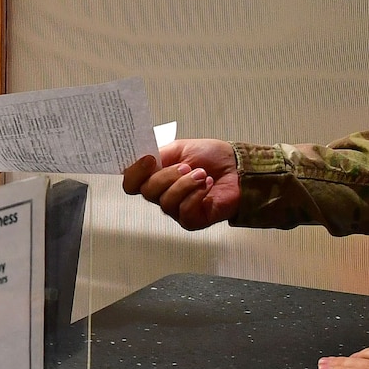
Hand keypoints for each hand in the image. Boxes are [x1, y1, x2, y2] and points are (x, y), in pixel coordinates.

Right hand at [121, 138, 240, 230]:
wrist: (237, 167)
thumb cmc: (211, 158)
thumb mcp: (180, 147)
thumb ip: (158, 153)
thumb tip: (140, 157)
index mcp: (156, 177)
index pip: (131, 183)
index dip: (135, 173)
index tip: (149, 159)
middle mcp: (162, 195)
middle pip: (147, 192)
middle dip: (167, 176)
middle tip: (186, 166)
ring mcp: (176, 210)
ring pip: (166, 202)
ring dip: (185, 184)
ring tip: (202, 174)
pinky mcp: (191, 220)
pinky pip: (184, 211)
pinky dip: (197, 195)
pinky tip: (207, 186)